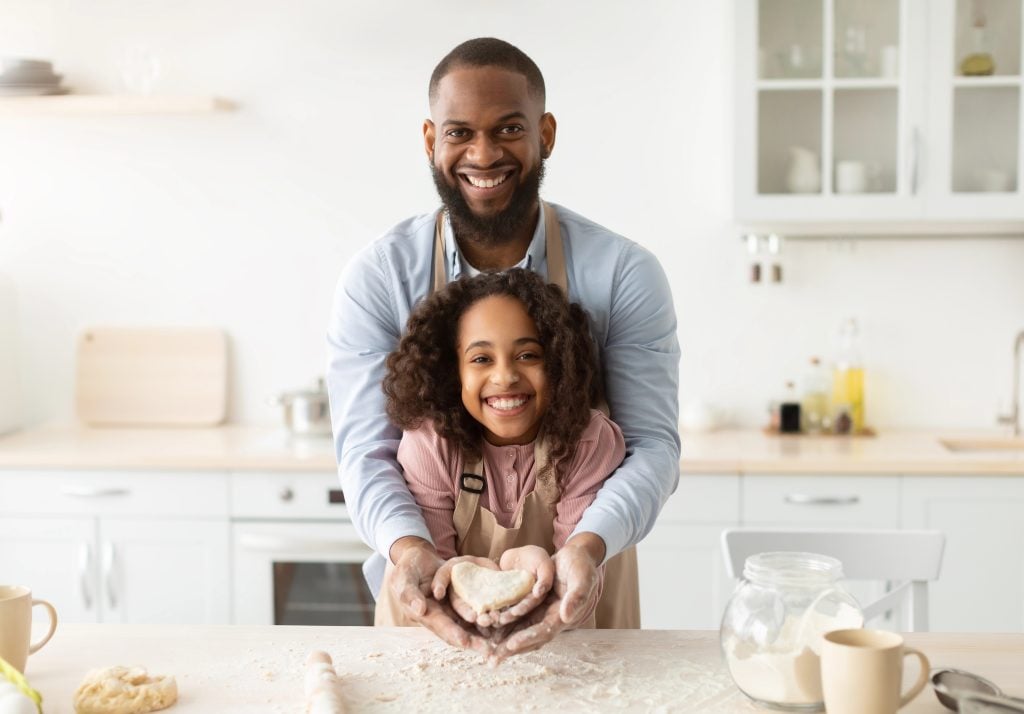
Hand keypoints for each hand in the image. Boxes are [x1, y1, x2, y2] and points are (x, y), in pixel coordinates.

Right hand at [389, 537, 493, 655]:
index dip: (452, 634)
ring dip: (481, 633)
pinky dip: (484, 618)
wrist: (418, 558)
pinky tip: (500, 622)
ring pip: (468, 625)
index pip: (440, 626)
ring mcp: (450, 610)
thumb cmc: (408, 567)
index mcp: (424, 613)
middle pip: (457, 631)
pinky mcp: (459, 602)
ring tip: (498, 641)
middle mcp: (439, 616)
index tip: (465, 643)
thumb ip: (408, 593)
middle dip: (472, 641)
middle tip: (488, 651)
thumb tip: (419, 610)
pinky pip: (472, 612)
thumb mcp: (403, 577)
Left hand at [488, 534, 603, 663]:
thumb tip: (566, 617)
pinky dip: (504, 624)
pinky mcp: (533, 605)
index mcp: (563, 615)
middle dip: (511, 648)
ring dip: (504, 640)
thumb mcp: (583, 578)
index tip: (511, 644)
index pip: (544, 631)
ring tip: (486, 649)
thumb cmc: (582, 566)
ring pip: (520, 630)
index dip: (528, 638)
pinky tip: (488, 627)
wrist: (576, 556)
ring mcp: (541, 612)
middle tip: (492, 659)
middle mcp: (550, 618)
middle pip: (529, 637)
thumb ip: (577, 597)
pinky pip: (517, 617)